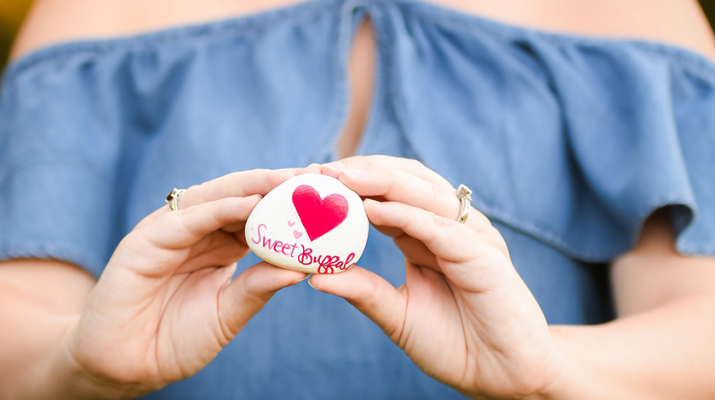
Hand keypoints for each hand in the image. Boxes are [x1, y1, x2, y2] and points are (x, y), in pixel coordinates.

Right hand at [59, 167, 316, 398]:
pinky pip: (189, 218)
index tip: (328, 193)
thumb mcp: (228, 314)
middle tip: (318, 174)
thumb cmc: (175, 341)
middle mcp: (197, 231)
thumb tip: (303, 269)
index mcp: (219, 245)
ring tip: (292, 179)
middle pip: (242, 195)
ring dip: (256, 185)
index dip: (291, 201)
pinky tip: (251, 202)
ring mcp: (171, 231)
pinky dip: (220, 207)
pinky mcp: (146, 241)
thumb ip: (258, 288)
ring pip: (217, 196)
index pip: (259, 212)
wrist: (125, 368)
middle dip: (280, 183)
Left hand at [313, 156, 563, 398]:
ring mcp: (467, 235)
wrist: (502, 376)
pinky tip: (372, 209)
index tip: (310, 182)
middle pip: (403, 181)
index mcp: (425, 235)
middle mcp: (447, 227)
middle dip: (361, 171)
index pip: (385, 196)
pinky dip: (406, 214)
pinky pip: (440, 227)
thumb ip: (362, 290)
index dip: (349, 185)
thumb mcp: (396, 313)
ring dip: (380, 181)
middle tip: (318, 170)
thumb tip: (313, 276)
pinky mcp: (483, 253)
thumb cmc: (454, 343)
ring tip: (340, 177)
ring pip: (422, 193)